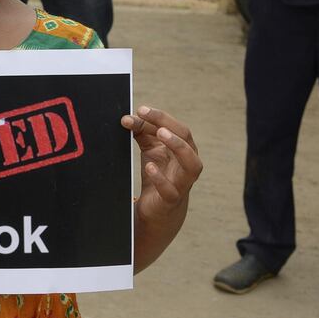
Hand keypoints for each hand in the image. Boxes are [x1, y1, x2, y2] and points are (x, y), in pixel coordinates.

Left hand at [121, 106, 201, 224]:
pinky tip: (149, 167)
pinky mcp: (171, 199)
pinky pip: (170, 190)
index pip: (178, 128)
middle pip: (187, 140)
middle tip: (147, 116)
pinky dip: (160, 178)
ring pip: (191, 164)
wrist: (158, 207)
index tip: (141, 109)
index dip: (160, 117)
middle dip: (168, 126)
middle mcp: (188, 163)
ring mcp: (183, 182)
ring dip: (177, 146)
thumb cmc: (156, 173)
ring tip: (160, 133)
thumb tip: (127, 118)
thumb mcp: (150, 149)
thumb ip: (141, 131)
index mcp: (184, 148)